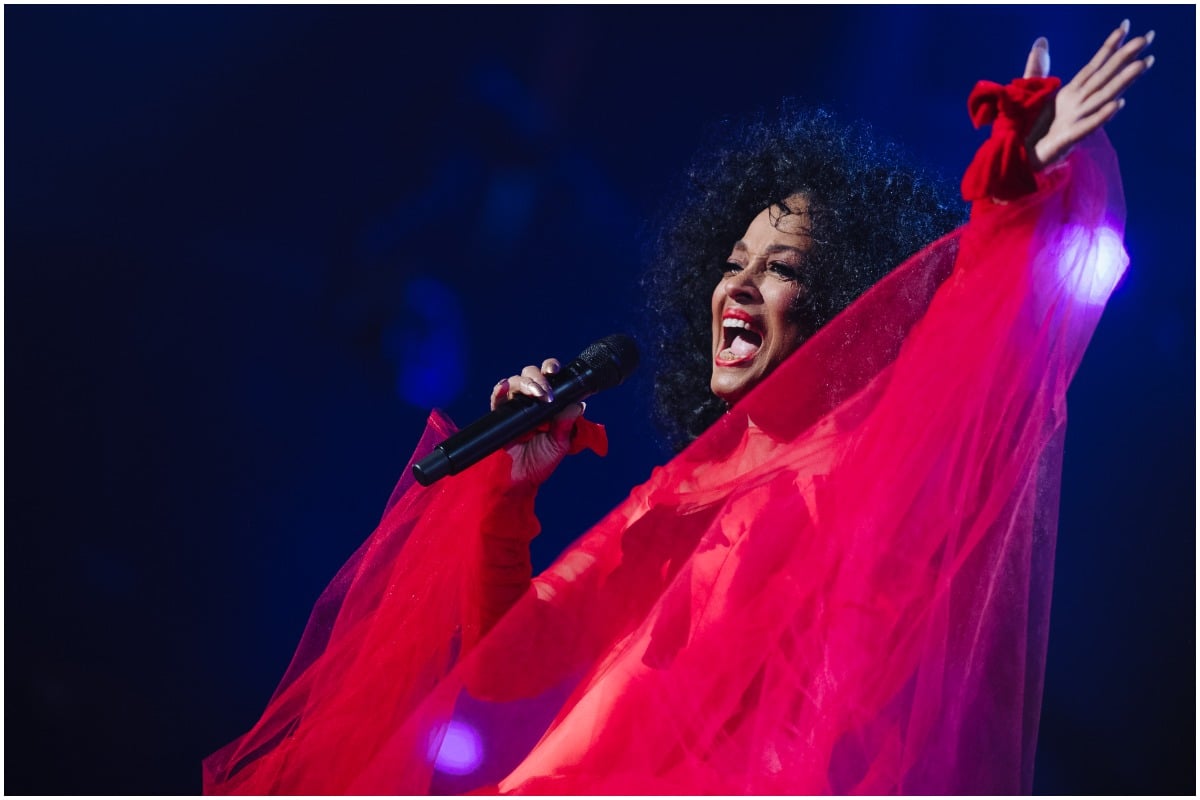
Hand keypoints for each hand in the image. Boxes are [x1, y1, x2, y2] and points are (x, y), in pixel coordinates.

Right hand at [489, 358, 585, 488]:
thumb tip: (579, 405)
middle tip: (545, 392)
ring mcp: (514, 405)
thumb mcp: (559, 443)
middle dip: (539, 377)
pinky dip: (500, 390)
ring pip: (515, 381)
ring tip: (534, 394)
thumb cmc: (540, 462)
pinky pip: (497, 396)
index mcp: (548, 404)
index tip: (555, 371)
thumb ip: (567, 424)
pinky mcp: (499, 413)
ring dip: (525, 383)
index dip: (551, 368)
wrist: (519, 479)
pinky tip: (504, 388)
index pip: (550, 378)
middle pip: (531, 374)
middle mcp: (530, 401)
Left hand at [1026, 20, 1154, 169]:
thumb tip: (1041, 42)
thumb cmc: (1028, 128)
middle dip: (1125, 58)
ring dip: (1122, 82)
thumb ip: (1037, 68)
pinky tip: (1118, 104)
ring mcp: (1075, 121)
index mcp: (1071, 93)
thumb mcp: (1030, 93)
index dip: (1108, 47)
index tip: (1126, 26)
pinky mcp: (1067, 139)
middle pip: (1104, 77)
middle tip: (1147, 37)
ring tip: (1141, 65)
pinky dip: (1102, 115)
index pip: (1093, 66)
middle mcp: (1077, 104)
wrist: (1018, 159)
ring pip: (1102, 98)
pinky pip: (1087, 126)